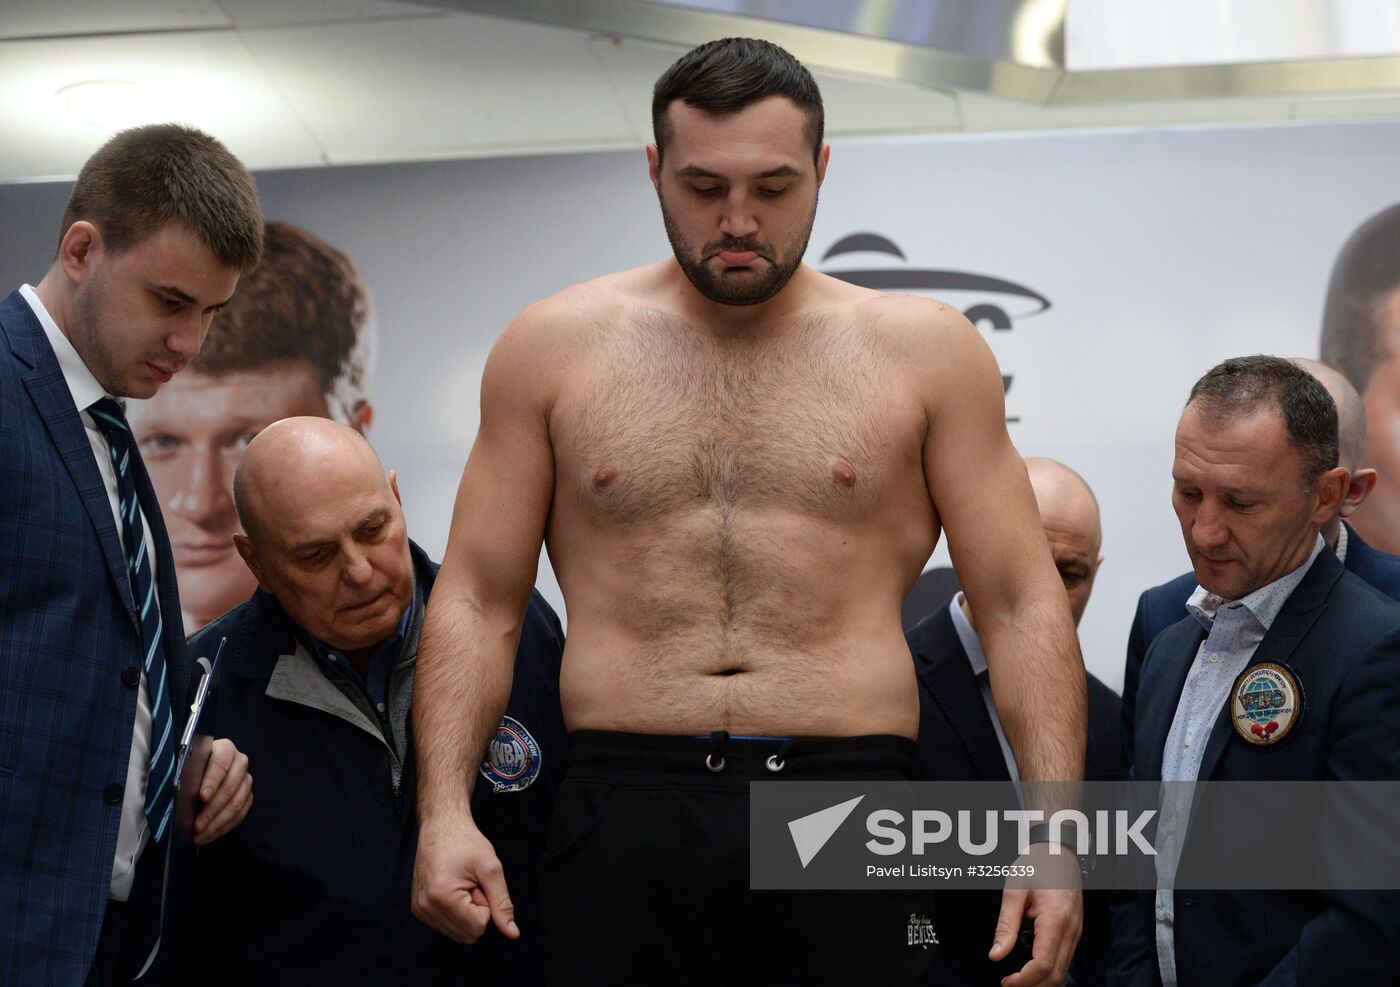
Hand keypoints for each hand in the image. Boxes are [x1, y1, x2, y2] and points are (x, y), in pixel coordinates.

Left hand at [194, 738, 252, 844]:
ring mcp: (246, 780)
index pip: (220, 764)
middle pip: (231, 786)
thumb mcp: (187, 765)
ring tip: (200, 836)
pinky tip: (210, 835)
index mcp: (225, 749)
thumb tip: (180, 791)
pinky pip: (241, 814)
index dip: (212, 781)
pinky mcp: (248, 796)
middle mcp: (240, 762)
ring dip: (218, 822)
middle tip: (197, 826)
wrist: (204, 770)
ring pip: (238, 803)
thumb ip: (186, 773)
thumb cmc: (192, 766)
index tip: (201, 797)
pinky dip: (225, 827)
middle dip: (212, 809)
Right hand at [413, 814, 518, 943]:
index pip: (478, 927)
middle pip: (467, 934)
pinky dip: (455, 911)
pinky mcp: (418, 908)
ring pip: (457, 932)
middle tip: (471, 884)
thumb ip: (502, 903)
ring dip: (466, 911)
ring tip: (462, 884)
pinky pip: (446, 925)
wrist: (441, 825)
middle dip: (476, 910)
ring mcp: (420, 909)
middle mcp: (426, 907)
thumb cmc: (465, 841)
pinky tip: (453, 887)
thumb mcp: (491, 869)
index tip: (477, 883)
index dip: (486, 905)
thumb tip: (512, 933)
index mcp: (442, 897)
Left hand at [990, 844, 1082, 986]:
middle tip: (1009, 985)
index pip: (1042, 965)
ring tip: (1018, 981)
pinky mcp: (1076, 931)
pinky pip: (1065, 960)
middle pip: (1055, 975)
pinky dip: (1050, 971)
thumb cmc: (1037, 866)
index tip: (1005, 982)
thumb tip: (995, 955)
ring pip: (1063, 970)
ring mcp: (1077, 932)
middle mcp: (1071, 931)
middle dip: (1032, 986)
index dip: (1023, 980)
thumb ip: (1005, 926)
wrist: (1058, 851)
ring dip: (1042, 981)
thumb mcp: (1014, 891)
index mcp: (1056, 921)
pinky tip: (1033, 969)